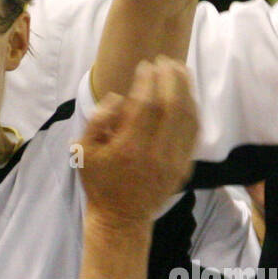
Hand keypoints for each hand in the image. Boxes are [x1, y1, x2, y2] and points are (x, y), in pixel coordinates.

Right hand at [77, 58, 197, 224]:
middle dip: (171, 79)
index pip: (146, 106)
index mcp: (129, 148)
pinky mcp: (183, 167)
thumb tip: (119, 97)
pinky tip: (187, 95)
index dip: (148, 81)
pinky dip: (193, 110)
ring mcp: (173, 162)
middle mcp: (156, 154)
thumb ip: (98, 121)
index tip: (146, 65)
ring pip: (188, 118)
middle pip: (172, 107)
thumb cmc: (99, 181)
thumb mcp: (83, 152)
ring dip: (186, 90)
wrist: (121, 219)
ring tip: (180, 69)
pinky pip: (193, 133)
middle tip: (166, 60)